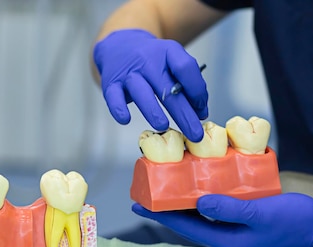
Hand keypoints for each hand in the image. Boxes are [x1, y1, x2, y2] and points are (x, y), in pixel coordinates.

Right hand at [93, 29, 207, 141]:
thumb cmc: (152, 61)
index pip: (186, 68)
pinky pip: (114, 98)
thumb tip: (200, 113)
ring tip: (163, 126)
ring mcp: (129, 72)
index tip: (201, 111)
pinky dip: (119, 109)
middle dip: (184, 114)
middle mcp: (148, 59)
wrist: (119, 46)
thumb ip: (187, 84)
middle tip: (195, 135)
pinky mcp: (111, 83)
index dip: (197, 91)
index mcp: (168, 51)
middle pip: (168, 88)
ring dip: (153, 110)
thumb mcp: (171, 63)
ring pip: (141, 92)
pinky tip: (125, 120)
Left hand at [132, 193, 312, 246]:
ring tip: (164, 183)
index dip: (159, 215)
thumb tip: (197, 202)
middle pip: (186, 219)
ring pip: (198, 211)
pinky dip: (201, 193)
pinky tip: (196, 180)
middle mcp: (223, 235)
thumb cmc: (291, 221)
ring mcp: (231, 226)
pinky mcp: (240, 215)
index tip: (139, 205)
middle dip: (165, 206)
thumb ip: (229, 209)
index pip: (183, 226)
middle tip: (146, 190)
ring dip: (181, 198)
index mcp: (223, 240)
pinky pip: (213, 204)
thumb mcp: (259, 213)